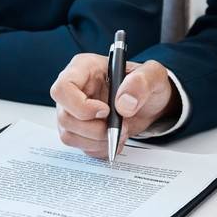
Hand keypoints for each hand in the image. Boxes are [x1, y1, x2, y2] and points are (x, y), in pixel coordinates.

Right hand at [50, 54, 180, 157]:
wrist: (150, 104)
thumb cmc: (146, 85)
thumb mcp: (153, 75)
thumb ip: (141, 82)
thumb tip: (123, 104)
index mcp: (83, 68)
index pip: (63, 88)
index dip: (80, 105)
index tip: (106, 111)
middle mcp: (73, 90)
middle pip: (65, 117)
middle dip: (95, 129)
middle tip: (121, 126)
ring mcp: (73, 112)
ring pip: (69, 136)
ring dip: (98, 141)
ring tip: (121, 132)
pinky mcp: (78, 130)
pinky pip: (80, 147)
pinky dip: (100, 148)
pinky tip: (115, 139)